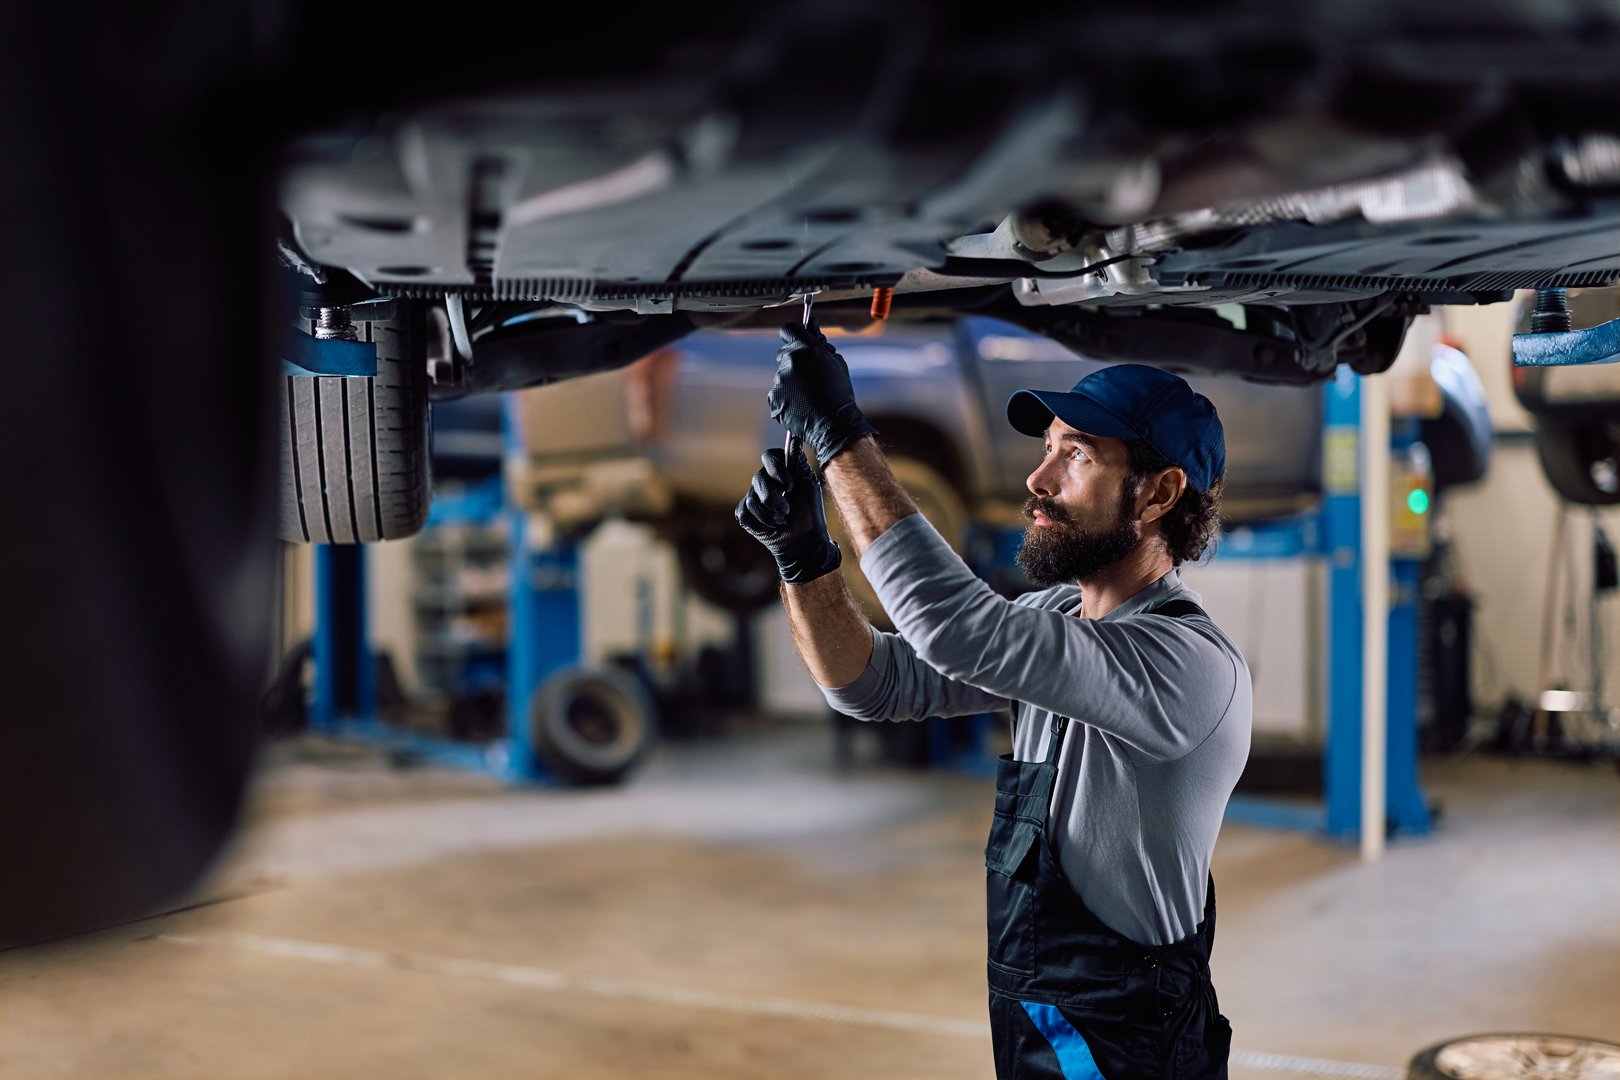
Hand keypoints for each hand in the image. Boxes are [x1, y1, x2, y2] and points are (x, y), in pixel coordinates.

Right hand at [734, 446, 841, 584]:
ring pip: (752, 499)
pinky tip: (772, 527)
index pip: (769, 456)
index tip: (790, 485)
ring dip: (770, 514)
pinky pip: (745, 512)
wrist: (804, 542)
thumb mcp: (809, 486)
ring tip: (783, 520)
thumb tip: (795, 440)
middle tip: (787, 509)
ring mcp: (752, 497)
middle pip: (758, 478)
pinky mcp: (745, 514)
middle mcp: (764, 481)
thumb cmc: (810, 513)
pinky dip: (761, 523)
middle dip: (773, 498)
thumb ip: (800, 465)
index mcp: (780, 471)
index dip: (776, 468)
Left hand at [768, 323, 877, 463]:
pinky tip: (800, 404)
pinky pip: (777, 392)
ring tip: (808, 395)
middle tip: (810, 376)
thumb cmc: (839, 393)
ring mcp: (780, 380)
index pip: (789, 330)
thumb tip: (811, 324)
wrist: (834, 424)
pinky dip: (786, 397)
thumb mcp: (836, 362)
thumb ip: (819, 343)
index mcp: (806, 349)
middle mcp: (790, 361)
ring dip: (791, 381)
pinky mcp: (773, 397)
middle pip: (784, 352)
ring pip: (782, 375)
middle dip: (794, 361)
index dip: (794, 336)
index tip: (798, 343)